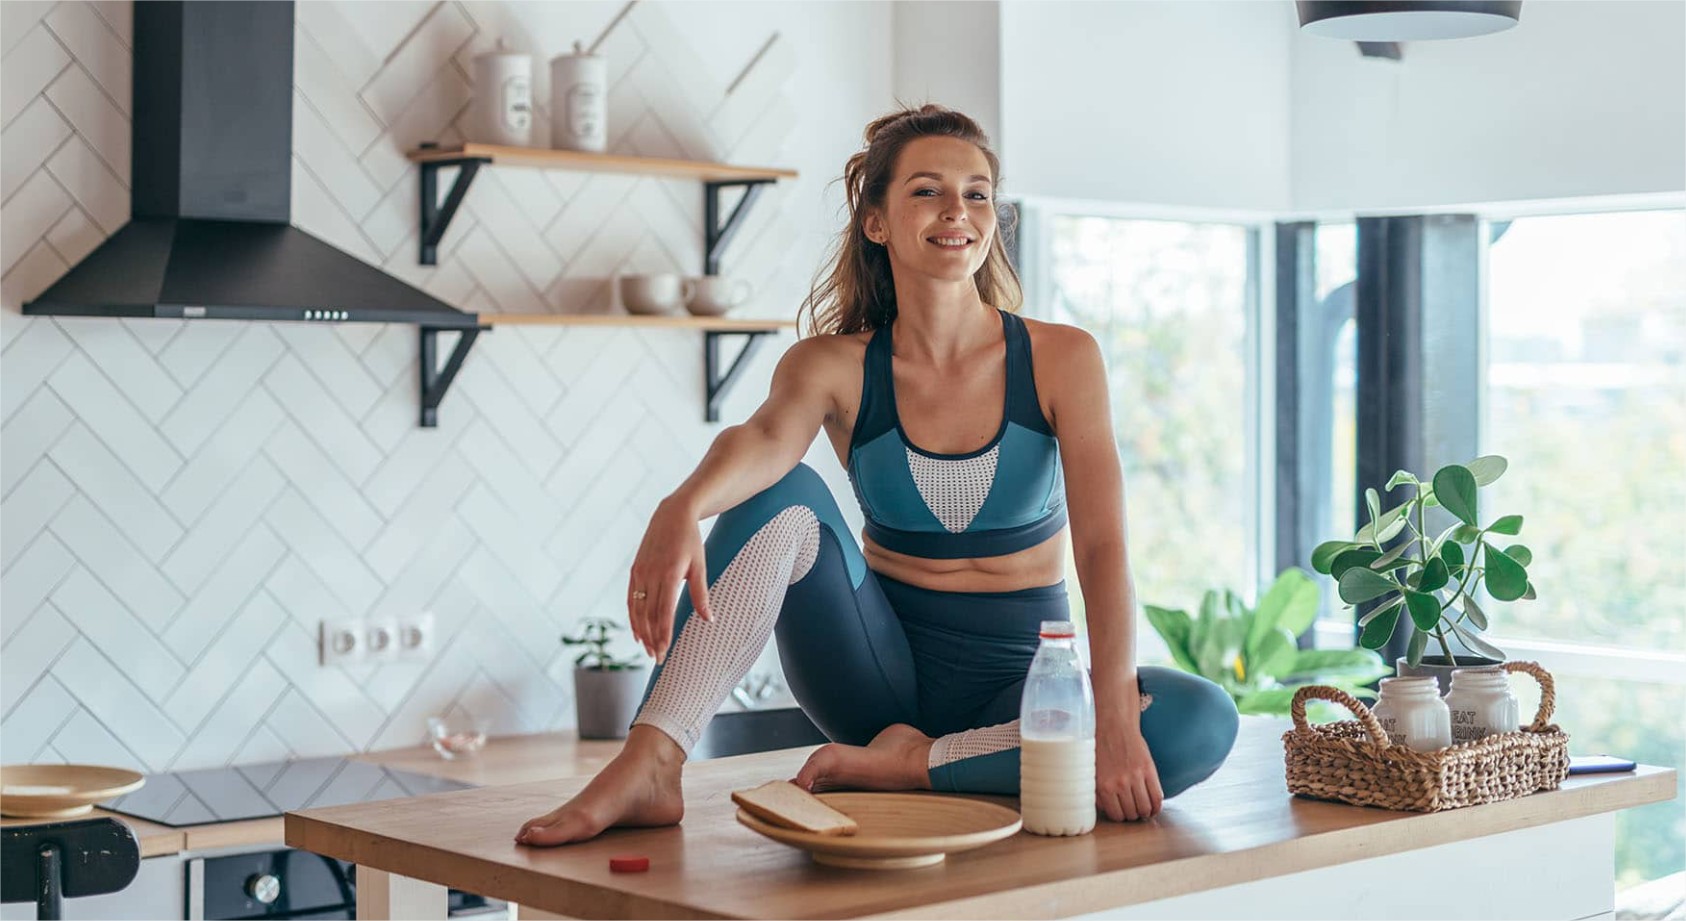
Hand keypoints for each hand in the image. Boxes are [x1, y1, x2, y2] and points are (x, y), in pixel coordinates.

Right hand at [627, 498, 711, 664]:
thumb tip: (709, 619)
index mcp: (669, 574)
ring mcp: (640, 573)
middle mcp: (650, 575)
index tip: (664, 652)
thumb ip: (701, 594)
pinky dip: (633, 617)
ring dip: (641, 632)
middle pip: (648, 615)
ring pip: (637, 609)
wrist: (671, 515)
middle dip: (652, 638)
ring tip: (648, 649)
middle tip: (657, 658)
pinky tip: (637, 631)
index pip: (663, 612)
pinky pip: (630, 599)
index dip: (662, 634)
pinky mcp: (634, 570)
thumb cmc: (690, 541)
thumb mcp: (700, 566)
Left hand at [1096, 725, 1161, 820]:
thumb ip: (1098, 792)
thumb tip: (1105, 810)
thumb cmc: (1102, 749)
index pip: (1116, 815)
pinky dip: (1157, 805)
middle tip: (1133, 810)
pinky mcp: (1149, 770)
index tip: (1123, 814)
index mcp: (1103, 787)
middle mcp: (1120, 784)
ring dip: (1145, 812)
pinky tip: (1154, 806)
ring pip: (1145, 808)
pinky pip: (1157, 796)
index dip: (1121, 817)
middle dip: (1133, 815)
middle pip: (1132, 813)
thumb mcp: (1094, 773)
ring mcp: (1136, 777)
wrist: (1114, 726)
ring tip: (1144, 809)